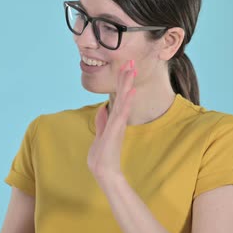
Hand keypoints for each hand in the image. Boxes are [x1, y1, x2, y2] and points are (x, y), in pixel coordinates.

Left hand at [87, 59, 136, 181]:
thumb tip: (103, 108)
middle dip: (126, 77)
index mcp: (114, 118)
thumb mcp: (100, 134)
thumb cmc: (102, 155)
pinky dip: (126, 102)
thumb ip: (102, 121)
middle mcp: (118, 119)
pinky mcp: (116, 130)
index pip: (119, 96)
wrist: (103, 171)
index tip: (125, 66)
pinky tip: (130, 91)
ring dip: (127, 84)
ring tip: (131, 69)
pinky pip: (122, 113)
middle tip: (131, 60)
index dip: (122, 81)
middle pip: (123, 93)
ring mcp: (118, 124)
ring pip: (123, 99)